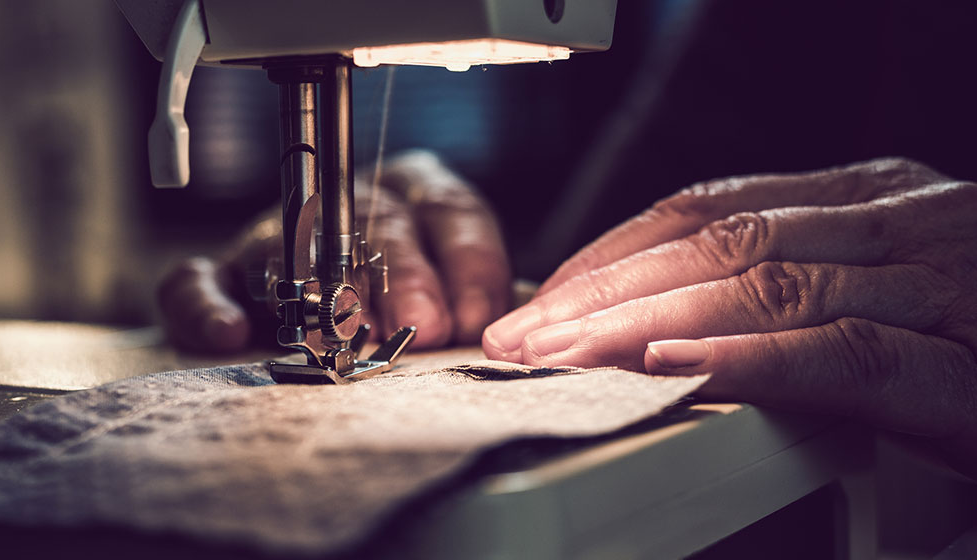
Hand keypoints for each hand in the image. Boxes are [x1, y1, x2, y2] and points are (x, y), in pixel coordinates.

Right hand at [159, 150, 510, 352]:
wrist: (322, 328)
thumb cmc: (408, 311)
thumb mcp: (459, 299)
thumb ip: (482, 306)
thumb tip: (516, 334)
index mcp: (419, 196)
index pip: (452, 210)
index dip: (467, 263)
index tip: (474, 316)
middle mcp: (351, 203)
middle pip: (379, 222)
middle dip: (404, 276)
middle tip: (419, 326)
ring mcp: (283, 232)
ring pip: (295, 241)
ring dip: (320, 288)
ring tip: (337, 330)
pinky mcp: (226, 271)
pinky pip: (200, 278)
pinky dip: (208, 302)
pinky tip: (230, 332)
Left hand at [482, 158, 976, 476]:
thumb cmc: (976, 343)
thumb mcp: (883, 290)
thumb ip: (791, 285)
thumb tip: (663, 316)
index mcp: (872, 202)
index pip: (711, 208)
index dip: (612, 250)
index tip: (542, 294)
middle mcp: (904, 224)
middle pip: (719, 243)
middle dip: (603, 290)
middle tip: (520, 335)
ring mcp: (942, 286)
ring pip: (764, 286)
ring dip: (643, 323)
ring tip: (562, 356)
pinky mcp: (970, 369)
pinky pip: (846, 353)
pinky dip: (751, 359)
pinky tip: (677, 369)